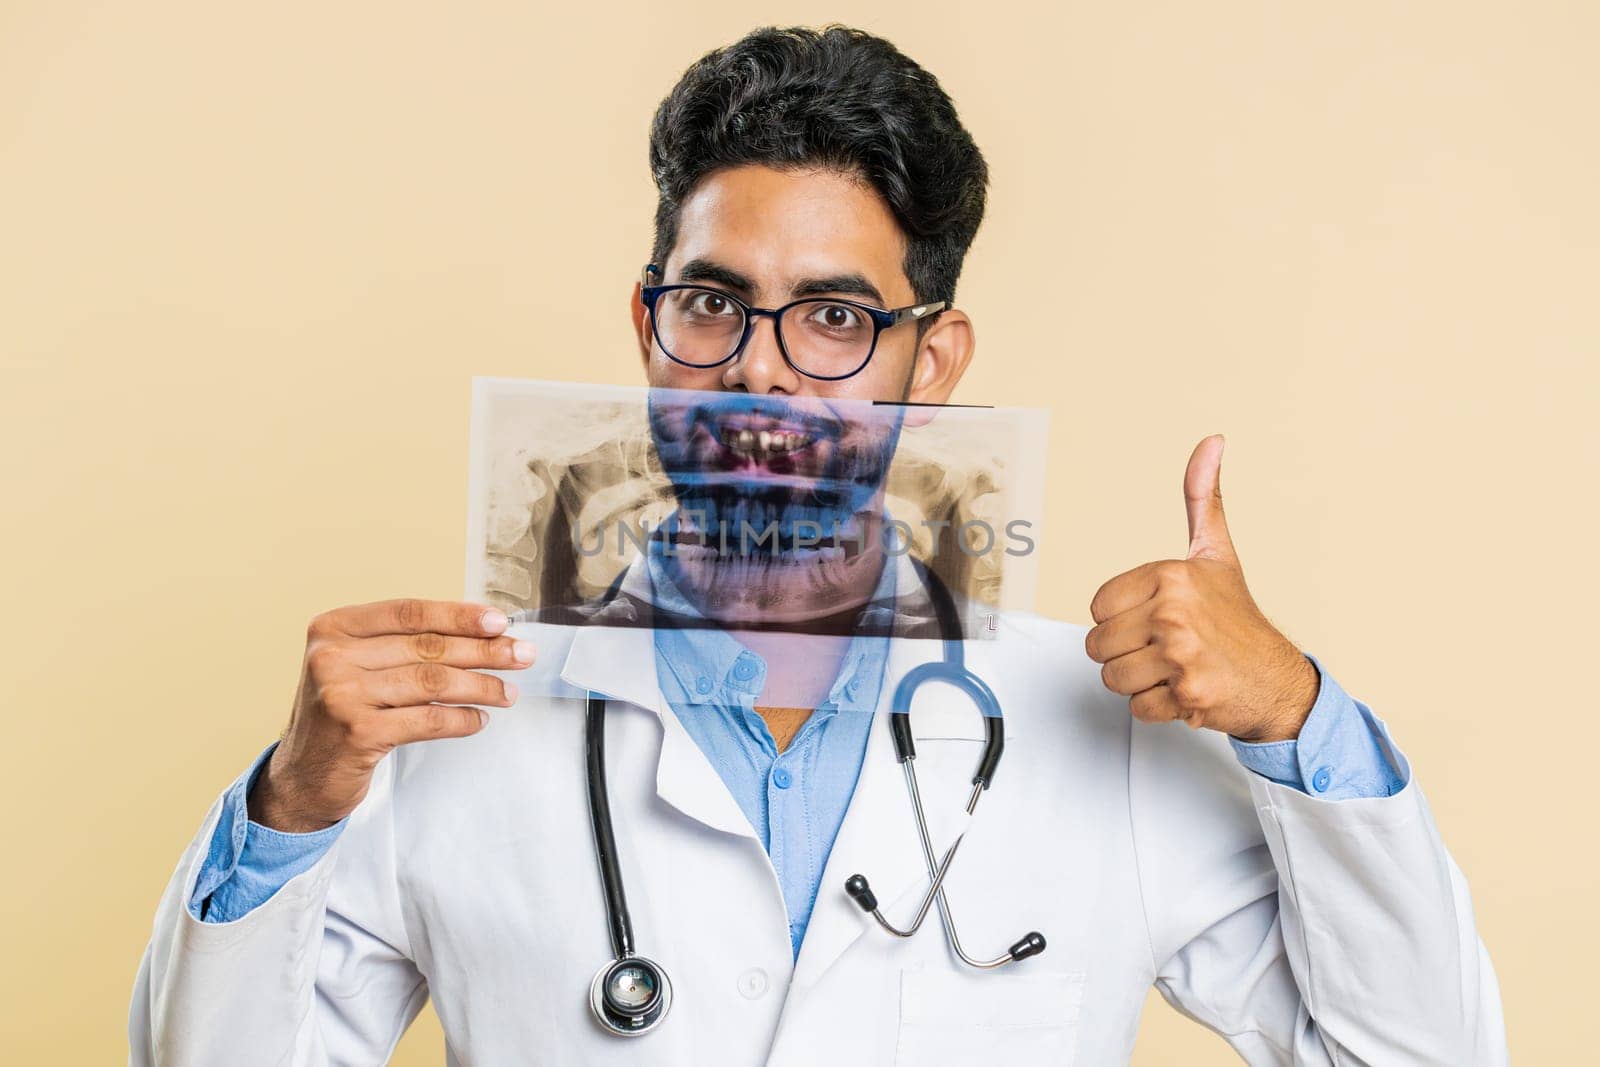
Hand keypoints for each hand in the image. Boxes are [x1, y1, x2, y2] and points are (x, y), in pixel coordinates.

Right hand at [249, 599, 534, 831]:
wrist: (301, 778)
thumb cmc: (340, 716)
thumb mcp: (357, 668)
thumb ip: (402, 646)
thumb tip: (480, 632)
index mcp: (333, 628)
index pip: (409, 612)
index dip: (459, 614)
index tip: (500, 621)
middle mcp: (331, 656)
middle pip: (426, 646)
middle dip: (484, 650)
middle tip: (521, 655)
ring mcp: (341, 695)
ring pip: (432, 681)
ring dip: (481, 686)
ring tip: (508, 692)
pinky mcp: (357, 733)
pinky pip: (428, 720)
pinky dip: (461, 719)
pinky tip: (479, 720)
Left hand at [1084, 436, 1318, 741]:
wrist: (1277, 680)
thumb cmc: (1239, 621)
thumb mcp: (1216, 553)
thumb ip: (1202, 499)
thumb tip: (1211, 442)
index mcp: (1170, 576)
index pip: (1098, 607)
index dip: (1121, 618)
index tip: (1154, 618)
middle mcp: (1174, 612)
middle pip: (1098, 645)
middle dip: (1126, 653)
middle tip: (1164, 648)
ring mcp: (1180, 654)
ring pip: (1112, 678)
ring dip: (1140, 682)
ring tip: (1173, 668)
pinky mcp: (1186, 693)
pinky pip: (1136, 707)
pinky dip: (1157, 708)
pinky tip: (1183, 690)